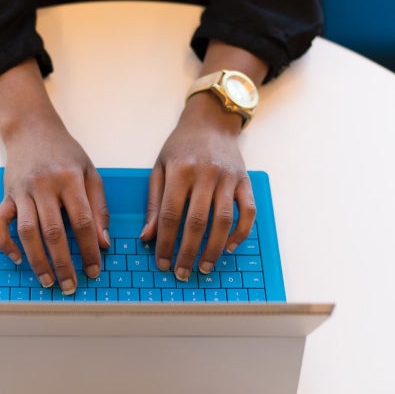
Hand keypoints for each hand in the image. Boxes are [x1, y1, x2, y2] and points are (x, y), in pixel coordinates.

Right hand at [0, 121, 108, 294]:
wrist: (31, 128)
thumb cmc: (64, 152)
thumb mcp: (90, 173)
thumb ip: (99, 207)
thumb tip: (103, 242)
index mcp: (70, 179)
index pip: (83, 221)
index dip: (89, 249)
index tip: (94, 270)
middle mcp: (44, 186)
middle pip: (53, 231)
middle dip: (63, 262)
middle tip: (70, 285)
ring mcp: (21, 191)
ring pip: (27, 231)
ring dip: (37, 260)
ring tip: (47, 281)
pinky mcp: (5, 194)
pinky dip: (5, 243)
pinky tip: (17, 259)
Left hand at [139, 92, 255, 280]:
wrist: (211, 121)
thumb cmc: (181, 146)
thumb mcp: (160, 167)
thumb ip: (153, 202)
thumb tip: (146, 237)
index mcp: (180, 170)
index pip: (170, 214)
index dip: (165, 242)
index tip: (162, 262)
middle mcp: (205, 174)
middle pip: (196, 221)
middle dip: (188, 251)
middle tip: (182, 273)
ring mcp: (228, 178)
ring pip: (223, 220)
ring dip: (214, 248)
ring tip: (204, 266)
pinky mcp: (245, 181)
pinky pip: (247, 211)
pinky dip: (241, 232)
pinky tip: (230, 247)